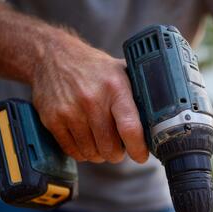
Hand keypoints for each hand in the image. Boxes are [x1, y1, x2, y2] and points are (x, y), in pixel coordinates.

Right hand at [31, 34, 148, 163]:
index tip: (141, 156)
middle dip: (117, 153)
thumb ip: (138, 94)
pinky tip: (85, 140)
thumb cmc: (92, 68)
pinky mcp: (53, 120)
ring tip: (100, 140)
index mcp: (115, 87)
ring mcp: (70, 111)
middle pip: (110, 148)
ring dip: (99, 153)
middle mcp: (92, 100)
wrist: (51, 55)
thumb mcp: (120, 72)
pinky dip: (81, 152)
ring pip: (92, 153)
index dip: (138, 149)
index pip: (130, 128)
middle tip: (118, 146)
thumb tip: (160, 118)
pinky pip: (72, 151)